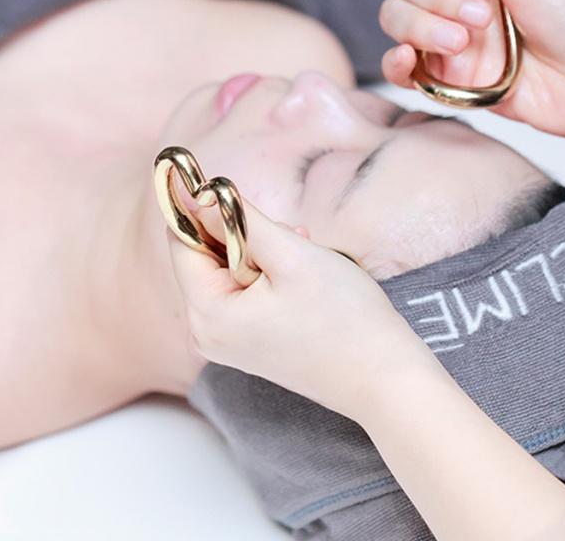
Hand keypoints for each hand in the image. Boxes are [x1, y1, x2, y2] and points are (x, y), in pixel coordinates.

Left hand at [167, 200, 440, 422]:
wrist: (382, 378)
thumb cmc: (344, 318)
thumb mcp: (292, 256)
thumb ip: (242, 220)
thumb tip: (199, 194)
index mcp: (208, 313)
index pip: (182, 242)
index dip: (203, 209)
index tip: (228, 187)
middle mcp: (207, 334)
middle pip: (205, 258)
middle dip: (243, 235)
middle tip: (289, 233)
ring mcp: (228, 344)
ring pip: (229, 274)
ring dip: (261, 254)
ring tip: (303, 254)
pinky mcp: (250, 346)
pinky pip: (244, 295)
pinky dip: (268, 276)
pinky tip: (303, 274)